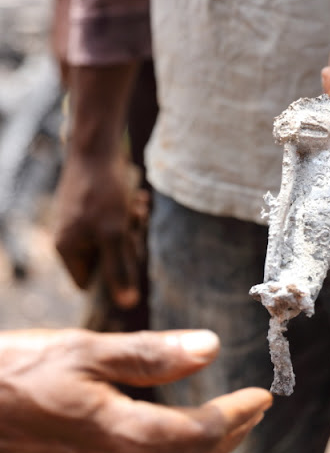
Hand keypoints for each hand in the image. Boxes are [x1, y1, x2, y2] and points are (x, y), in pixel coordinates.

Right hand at [0, 329, 271, 452]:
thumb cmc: (19, 373)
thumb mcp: (87, 351)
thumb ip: (152, 354)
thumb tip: (211, 347)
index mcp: (122, 434)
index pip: (201, 432)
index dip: (237, 414)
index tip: (262, 395)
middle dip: (231, 432)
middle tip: (256, 408)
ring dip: (207, 445)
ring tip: (231, 421)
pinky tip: (177, 434)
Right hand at [54, 64, 143, 308]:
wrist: (98, 148)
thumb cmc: (102, 192)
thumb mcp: (115, 235)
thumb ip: (119, 270)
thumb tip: (128, 304)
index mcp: (67, 249)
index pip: (88, 282)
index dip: (112, 278)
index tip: (131, 262)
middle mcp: (71, 236)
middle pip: (106, 259)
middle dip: (126, 244)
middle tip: (135, 225)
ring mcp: (83, 220)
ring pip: (116, 237)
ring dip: (132, 225)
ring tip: (137, 207)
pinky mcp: (96, 206)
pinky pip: (117, 220)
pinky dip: (130, 212)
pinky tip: (138, 198)